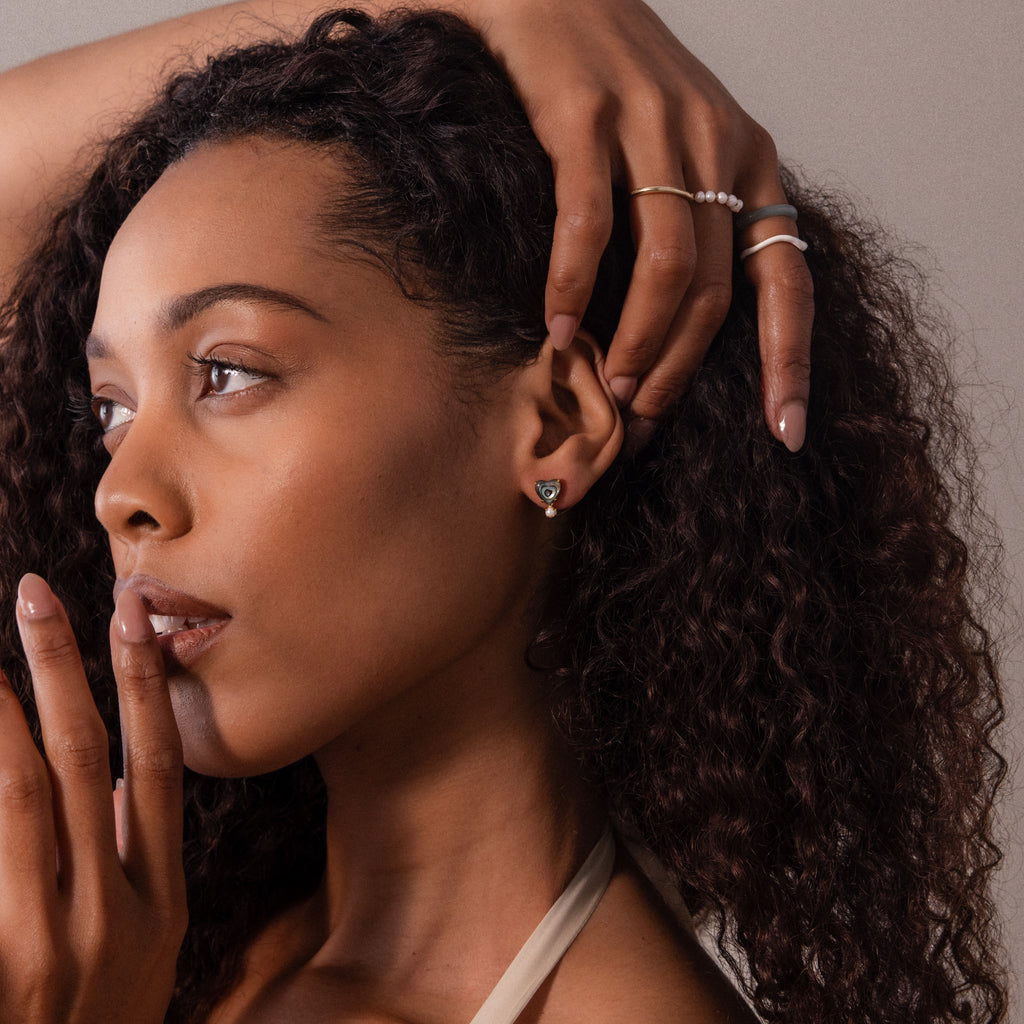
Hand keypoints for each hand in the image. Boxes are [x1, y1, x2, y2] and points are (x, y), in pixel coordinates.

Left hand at [0, 575, 184, 1022]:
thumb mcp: (137, 960)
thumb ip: (125, 873)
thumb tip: (107, 793)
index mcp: (161, 902)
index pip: (157, 766)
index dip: (146, 686)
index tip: (133, 616)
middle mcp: (117, 909)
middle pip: (92, 759)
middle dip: (67, 669)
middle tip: (38, 595)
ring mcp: (58, 941)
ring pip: (28, 793)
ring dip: (6, 712)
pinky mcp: (12, 966)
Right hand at [464, 0, 813, 447]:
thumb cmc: (616, 80)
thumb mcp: (686, 137)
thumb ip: (699, 211)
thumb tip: (684, 322)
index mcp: (750, 155)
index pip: (788, 277)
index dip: (792, 361)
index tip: (787, 432)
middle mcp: (714, 143)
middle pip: (715, 290)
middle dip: (680, 371)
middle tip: (643, 418)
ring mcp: (652, 127)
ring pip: (666, 267)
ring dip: (637, 343)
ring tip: (607, 388)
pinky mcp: (585, 118)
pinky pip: (588, 226)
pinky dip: (574, 288)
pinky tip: (558, 330)